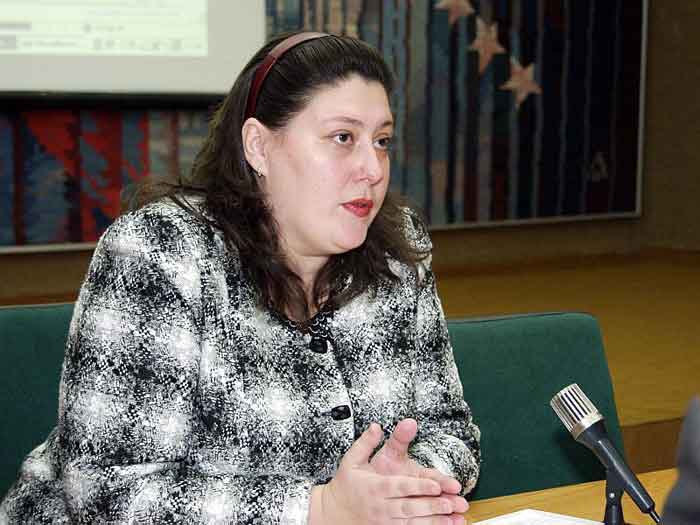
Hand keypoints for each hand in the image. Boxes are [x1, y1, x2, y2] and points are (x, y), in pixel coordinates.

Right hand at [309, 423, 466, 524]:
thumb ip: (365, 443)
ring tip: (453, 519)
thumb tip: (377, 426)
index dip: (419, 486)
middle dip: (432, 505)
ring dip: (433, 521)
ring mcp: (384, 521)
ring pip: (412, 523)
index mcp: (376, 487)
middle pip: (410, 507)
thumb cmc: (344, 485)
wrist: (330, 513)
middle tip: (451, 503)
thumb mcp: (351, 461)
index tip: (436, 485)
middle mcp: (382, 506)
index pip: (401, 486)